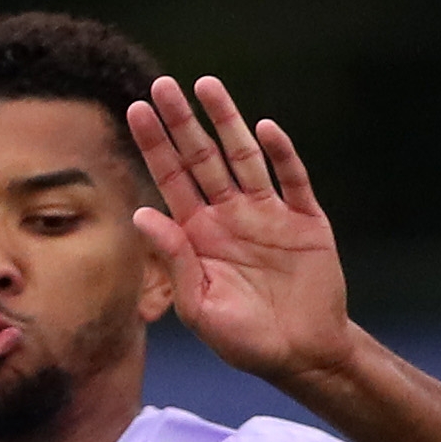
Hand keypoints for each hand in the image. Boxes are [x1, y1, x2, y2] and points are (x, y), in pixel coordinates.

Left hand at [125, 78, 359, 392]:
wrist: (303, 356)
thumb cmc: (245, 341)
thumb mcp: (200, 308)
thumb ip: (175, 261)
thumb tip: (142, 213)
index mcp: (199, 235)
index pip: (171, 179)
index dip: (154, 145)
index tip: (135, 110)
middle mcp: (230, 216)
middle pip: (202, 158)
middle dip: (182, 122)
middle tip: (163, 85)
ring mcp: (269, 215)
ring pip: (244, 158)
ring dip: (227, 122)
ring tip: (207, 86)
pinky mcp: (306, 221)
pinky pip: (292, 181)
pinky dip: (281, 155)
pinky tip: (265, 130)